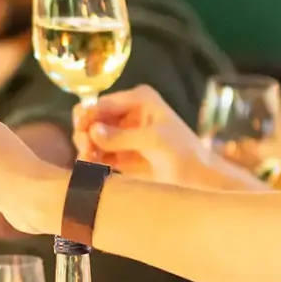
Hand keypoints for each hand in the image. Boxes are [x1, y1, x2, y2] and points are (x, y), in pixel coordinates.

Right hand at [73, 85, 208, 185]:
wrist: (199, 181)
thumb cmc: (184, 154)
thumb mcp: (153, 140)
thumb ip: (121, 136)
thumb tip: (91, 131)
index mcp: (138, 100)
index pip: (103, 103)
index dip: (88, 116)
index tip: (81, 131)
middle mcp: (127, 114)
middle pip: (93, 119)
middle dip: (85, 133)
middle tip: (86, 150)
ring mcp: (123, 135)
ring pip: (91, 138)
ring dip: (86, 149)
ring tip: (88, 161)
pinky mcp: (120, 156)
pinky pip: (97, 155)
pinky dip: (91, 160)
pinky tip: (91, 167)